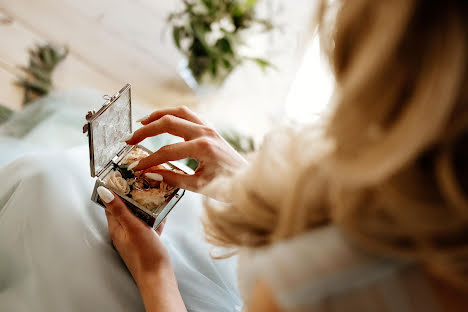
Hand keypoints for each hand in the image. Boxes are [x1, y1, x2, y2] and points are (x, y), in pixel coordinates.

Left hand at [97, 186, 185, 311]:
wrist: (159, 278)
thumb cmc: (146, 255)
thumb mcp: (133, 227)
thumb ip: (119, 209)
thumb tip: (103, 191)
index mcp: (116, 227)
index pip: (111, 203)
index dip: (115, 189)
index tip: (122, 176)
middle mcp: (124, 231)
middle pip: (126, 208)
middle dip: (133, 195)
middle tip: (142, 182)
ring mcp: (136, 237)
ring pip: (139, 215)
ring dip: (145, 205)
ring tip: (154, 194)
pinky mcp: (147, 241)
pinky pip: (150, 225)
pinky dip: (155, 217)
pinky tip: (163, 213)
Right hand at [124, 106, 247, 192]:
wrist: (248, 180)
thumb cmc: (228, 186)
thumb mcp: (198, 186)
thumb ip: (173, 179)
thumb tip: (151, 174)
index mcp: (203, 148)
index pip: (167, 151)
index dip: (149, 160)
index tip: (136, 167)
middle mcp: (205, 133)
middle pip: (168, 123)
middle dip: (146, 130)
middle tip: (130, 139)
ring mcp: (209, 127)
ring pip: (179, 112)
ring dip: (158, 115)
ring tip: (142, 122)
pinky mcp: (210, 128)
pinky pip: (189, 115)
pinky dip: (173, 115)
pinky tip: (163, 121)